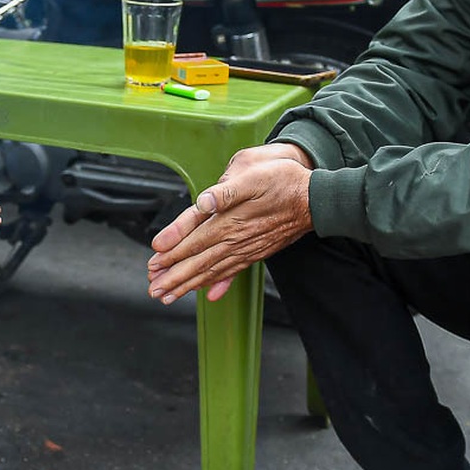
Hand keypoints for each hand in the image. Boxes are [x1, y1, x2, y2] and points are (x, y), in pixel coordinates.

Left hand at [146, 143, 313, 303]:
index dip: (172, 250)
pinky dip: (218, 284)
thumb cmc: (283, 180)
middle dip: (173, 276)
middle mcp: (236, 239)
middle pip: (198, 261)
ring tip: (169, 295)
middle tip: (153, 288)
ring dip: (188, 284)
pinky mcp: (257, 252)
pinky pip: (232, 272)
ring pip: (212, 271)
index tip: (153, 260)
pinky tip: (209, 295)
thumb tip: (205, 201)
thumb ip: (225, 191)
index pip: (193, 238)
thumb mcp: (253, 174)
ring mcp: (247, 249)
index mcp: (230, 220)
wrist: (316, 198)